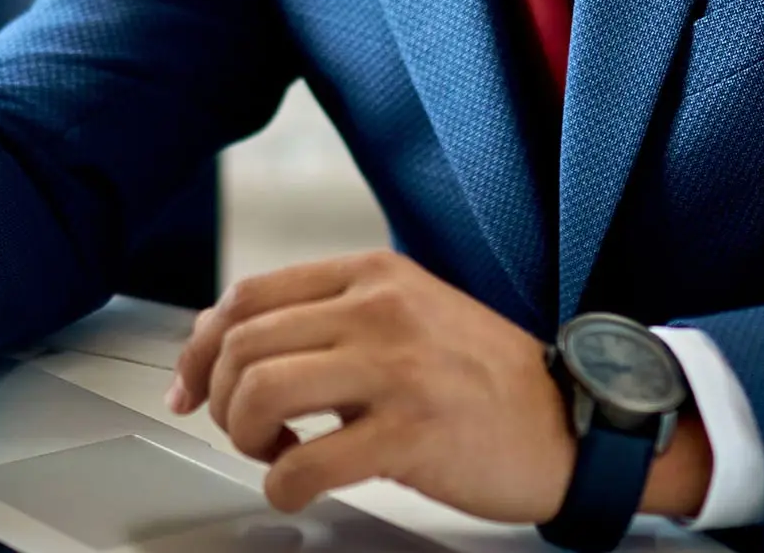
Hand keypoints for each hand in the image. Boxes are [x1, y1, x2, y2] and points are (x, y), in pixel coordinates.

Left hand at [166, 252, 708, 521]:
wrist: (575, 422)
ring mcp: (397, 370)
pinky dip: (283, 485)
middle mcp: (380, 310)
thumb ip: (332, 318)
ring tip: (274, 454)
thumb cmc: (488, 379)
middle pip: (241, 345)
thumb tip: (233, 345)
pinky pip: (307, 464)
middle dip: (219, 399)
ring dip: (245, 437)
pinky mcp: (412, 434)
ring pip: (259, 394)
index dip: (199, 347)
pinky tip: (301, 486)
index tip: (187, 386)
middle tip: (243, 432)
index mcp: (373, 276)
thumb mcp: (410, 315)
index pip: (246, 296)